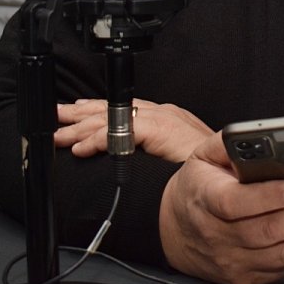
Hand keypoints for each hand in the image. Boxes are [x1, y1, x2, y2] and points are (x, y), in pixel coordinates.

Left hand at [54, 99, 210, 162]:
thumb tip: (132, 160)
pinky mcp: (159, 129)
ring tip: (59, 137)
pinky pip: (120, 133)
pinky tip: (81, 149)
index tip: (75, 112)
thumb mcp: (176, 158)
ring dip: (81, 129)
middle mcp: (162, 113)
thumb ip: (156, 153)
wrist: (228, 173)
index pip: (124, 109)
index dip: (96, 110)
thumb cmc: (207, 171)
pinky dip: (97, 141)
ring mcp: (161, 119)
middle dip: (80, 114)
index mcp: (165, 118)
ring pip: (111, 119)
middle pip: (112, 110)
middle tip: (54, 118)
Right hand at [159, 132, 283, 283]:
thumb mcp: (204, 156)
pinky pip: (282, 268)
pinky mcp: (244, 277)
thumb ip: (230, 142)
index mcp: (205, 198)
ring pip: (279, 256)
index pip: (236, 203)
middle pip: (263, 233)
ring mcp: (230, 260)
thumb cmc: (199, 186)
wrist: (175, 228)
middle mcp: (215, 235)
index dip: (268, 197)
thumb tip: (261, 136)